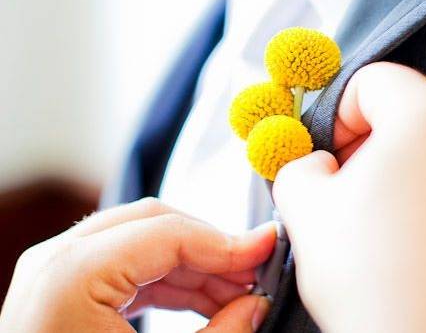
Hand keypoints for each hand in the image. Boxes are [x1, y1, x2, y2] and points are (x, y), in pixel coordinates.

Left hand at [0, 198, 275, 332]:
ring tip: (235, 292)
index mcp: (72, 274)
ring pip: (143, 241)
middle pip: (155, 224)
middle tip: (253, 272)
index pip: (169, 233)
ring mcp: (56, 269)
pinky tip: (203, 299)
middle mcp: (58, 259)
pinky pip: (127, 265)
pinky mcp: (64, 286)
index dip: (227, 242)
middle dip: (211, 247)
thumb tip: (256, 304)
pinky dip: (169, 278)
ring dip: (194, 264)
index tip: (265, 247)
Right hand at [274, 63, 425, 332]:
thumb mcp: (304, 209)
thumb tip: (312, 166)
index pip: (374, 79)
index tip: (332, 149)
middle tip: (357, 164)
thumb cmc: (378, 284)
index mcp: (425, 119)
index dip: (340, 112)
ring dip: (411, 147)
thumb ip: (297, 167)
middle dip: (382, 120)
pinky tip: (412, 221)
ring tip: (382, 196)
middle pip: (422, 93)